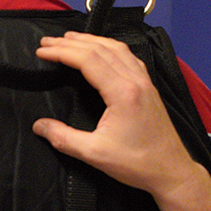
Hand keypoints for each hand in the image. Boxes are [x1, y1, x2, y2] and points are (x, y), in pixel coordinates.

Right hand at [32, 32, 200, 198]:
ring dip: (91, 40)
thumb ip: (64, 138)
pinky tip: (102, 49)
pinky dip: (110, 47)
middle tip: (48, 41)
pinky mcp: (149, 87)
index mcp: (122, 92)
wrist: (171, 171)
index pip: (87, 59)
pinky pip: (128, 57)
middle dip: (71, 42)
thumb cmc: (138, 163)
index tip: (42, 51)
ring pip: (116, 48)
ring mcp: (144, 82)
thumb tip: (39, 126)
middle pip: (100, 48)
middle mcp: (135, 80)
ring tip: (69, 39)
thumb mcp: (95, 153)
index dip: (62, 52)